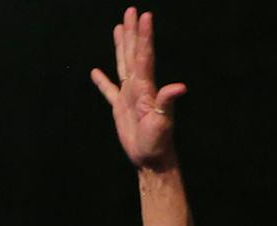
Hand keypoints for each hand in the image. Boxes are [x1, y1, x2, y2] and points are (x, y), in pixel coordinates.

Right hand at [90, 8, 187, 170]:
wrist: (151, 159)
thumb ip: (167, 102)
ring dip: (122, 46)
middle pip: (134, 54)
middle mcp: (138, 87)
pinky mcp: (120, 108)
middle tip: (131, 11)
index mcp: (146, 87)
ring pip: (123, 65)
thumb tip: (180, 87)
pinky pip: (109, 91)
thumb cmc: (157, 142)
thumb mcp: (162, 122)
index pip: (144, 56)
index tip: (144, 16)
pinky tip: (96, 72)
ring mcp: (129, 96)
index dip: (144, 36)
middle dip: (133, 32)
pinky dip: (102, 81)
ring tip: (119, 28)